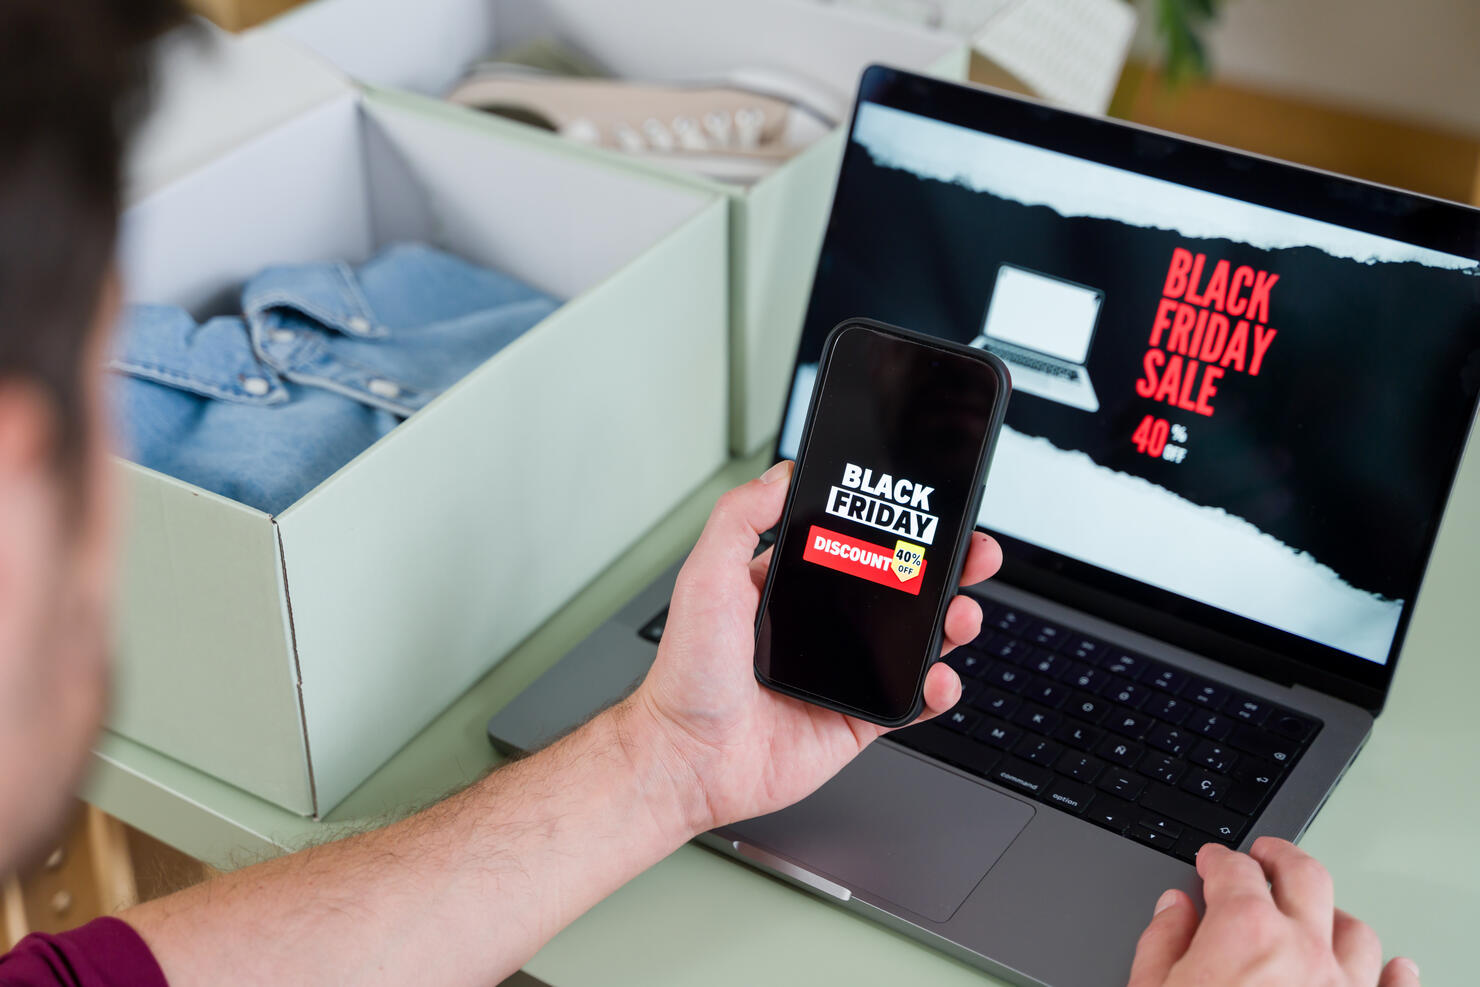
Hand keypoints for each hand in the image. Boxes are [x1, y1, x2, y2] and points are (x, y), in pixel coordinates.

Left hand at [622, 460, 1000, 834]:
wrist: (685, 757)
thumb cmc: (685, 673)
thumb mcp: (706, 576)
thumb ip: (739, 519)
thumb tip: (781, 474)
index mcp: (793, 586)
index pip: (858, 545)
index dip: (898, 528)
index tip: (931, 511)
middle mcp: (824, 626)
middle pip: (903, 589)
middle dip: (949, 570)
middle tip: (975, 555)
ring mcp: (845, 673)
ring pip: (918, 642)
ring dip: (952, 624)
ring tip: (962, 615)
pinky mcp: (856, 720)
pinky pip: (912, 703)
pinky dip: (937, 690)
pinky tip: (940, 677)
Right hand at [1130, 838, 1419, 986]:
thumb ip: (1162, 943)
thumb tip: (1173, 910)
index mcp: (1245, 932)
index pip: (1233, 871)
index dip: (1217, 860)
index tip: (1210, 862)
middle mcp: (1303, 950)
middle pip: (1303, 876)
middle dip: (1279, 857)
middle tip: (1264, 855)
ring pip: (1355, 929)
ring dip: (1332, 913)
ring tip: (1317, 913)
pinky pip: (1395, 985)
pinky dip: (1393, 971)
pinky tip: (1390, 967)